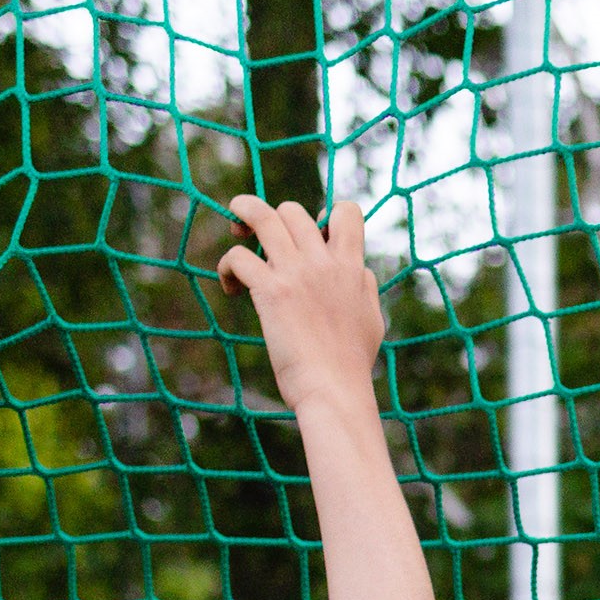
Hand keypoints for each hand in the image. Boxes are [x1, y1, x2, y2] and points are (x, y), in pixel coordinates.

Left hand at [218, 194, 386, 418]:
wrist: (335, 389)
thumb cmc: (353, 363)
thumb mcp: (372, 318)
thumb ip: (364, 287)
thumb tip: (359, 269)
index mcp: (351, 266)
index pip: (345, 211)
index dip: (323, 213)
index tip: (311, 234)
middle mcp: (323, 261)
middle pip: (292, 210)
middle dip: (272, 217)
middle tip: (258, 239)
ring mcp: (296, 273)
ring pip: (261, 216)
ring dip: (243, 214)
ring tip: (235, 229)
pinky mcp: (270, 291)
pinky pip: (238, 257)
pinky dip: (228, 267)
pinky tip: (231, 288)